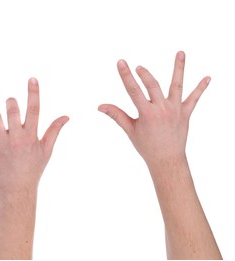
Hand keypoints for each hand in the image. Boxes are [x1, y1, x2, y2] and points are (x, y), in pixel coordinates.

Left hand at [0, 78, 68, 198]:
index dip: (33, 94)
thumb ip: (54, 131)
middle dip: (12, 102)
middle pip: (13, 112)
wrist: (18, 187)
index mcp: (31, 136)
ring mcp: (1, 142)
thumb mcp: (47, 149)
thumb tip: (66, 117)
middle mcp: (16, 137)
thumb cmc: (34, 167)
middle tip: (11, 100)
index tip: (32, 79)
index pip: (34, 111)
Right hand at [99, 51, 209, 165]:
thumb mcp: (130, 130)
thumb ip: (116, 115)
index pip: (133, 90)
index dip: (126, 75)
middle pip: (153, 84)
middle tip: (139, 68)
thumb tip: (101, 106)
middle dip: (145, 73)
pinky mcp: (185, 113)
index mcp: (147, 114)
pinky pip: (194, 99)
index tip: (121, 62)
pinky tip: (208, 77)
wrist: (166, 160)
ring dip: (179, 68)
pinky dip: (201, 88)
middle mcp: (162, 109)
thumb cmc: (146, 146)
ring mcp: (175, 110)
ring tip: (180, 52)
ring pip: (177, 85)